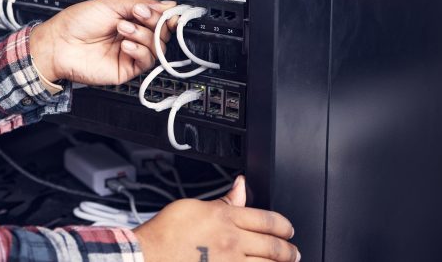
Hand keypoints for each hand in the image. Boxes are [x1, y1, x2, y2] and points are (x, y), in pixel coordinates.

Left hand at [28, 0, 177, 85]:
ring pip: (156, 47)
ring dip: (142, 34)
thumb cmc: (77, 23)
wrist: (59, 43)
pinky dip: (139, 50)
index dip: (166, 15)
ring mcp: (130, 52)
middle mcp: (133, 35)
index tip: (171, 12)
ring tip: (123, 28)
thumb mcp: (111, 4)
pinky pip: (146, 61)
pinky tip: (125, 44)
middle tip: (139, 15)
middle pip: (161, 32)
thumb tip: (166, 4)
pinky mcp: (127, 69)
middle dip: (153, 21)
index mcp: (130, 18)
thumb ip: (141, 3)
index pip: (158, 17)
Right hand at [134, 176, 299, 261]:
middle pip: (273, 245)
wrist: (149, 256)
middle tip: (293, 251)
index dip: (283, 225)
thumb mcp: (195, 206)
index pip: (267, 220)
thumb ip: (223, 201)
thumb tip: (240, 186)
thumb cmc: (166, 232)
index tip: (287, 229)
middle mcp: (232, 242)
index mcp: (225, 218)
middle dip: (289, 249)